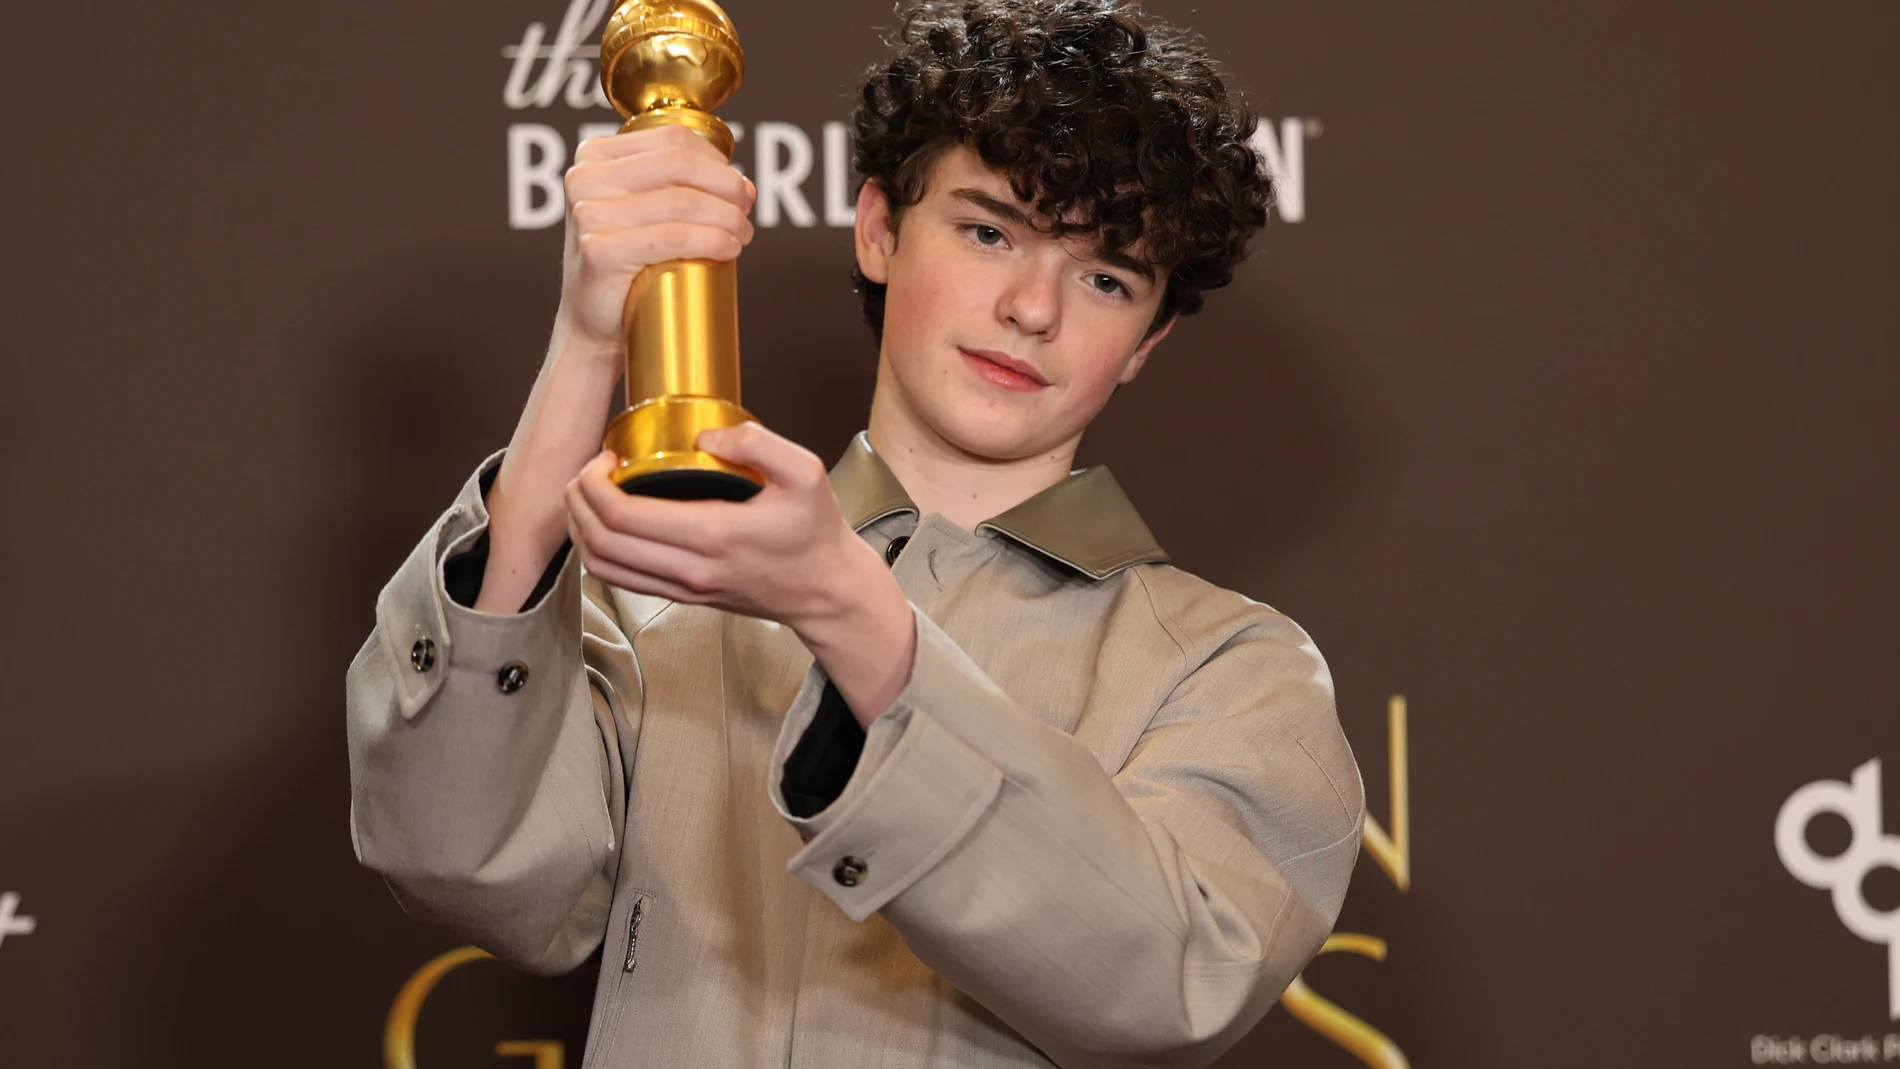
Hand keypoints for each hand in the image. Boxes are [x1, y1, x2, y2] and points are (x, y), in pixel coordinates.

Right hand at [555, 125, 756, 359]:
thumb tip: (746, 186)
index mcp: (594, 157)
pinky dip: (712, 240)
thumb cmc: (626, 269)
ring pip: (683, 202)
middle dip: (727, 187)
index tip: (737, 190)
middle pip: (680, 164)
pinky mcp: (600, 251)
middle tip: (745, 213)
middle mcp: (585, 178)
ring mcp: (589, 214)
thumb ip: (682, 189)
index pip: (673, 139)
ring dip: (727, 217)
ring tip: (741, 236)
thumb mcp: (644, 214)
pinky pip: (674, 237)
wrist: (593, 326)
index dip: (718, 161)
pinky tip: (729, 249)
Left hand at [563, 422, 916, 723]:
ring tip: (588, 496)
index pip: (623, 516)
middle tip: (587, 472)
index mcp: (712, 535)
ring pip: (603, 567)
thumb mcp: (805, 473)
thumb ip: (757, 443)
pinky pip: (622, 580)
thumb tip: (707, 434)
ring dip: (582, 529)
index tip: (605, 457)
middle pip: (600, 542)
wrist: (826, 590)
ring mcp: (683, 587)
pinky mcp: (683, 596)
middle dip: (578, 502)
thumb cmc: (814, 534)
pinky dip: (599, 551)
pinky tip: (606, 525)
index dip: (596, 484)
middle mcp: (690, 568)